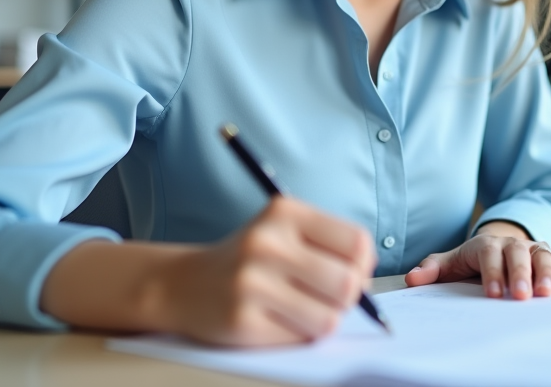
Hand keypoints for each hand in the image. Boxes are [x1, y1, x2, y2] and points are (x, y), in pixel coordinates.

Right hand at [42, 196, 374, 346]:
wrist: (183, 283)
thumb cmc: (250, 259)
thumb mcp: (285, 231)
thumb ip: (329, 246)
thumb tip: (367, 282)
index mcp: (284, 212)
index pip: (357, 243)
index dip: (363, 265)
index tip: (350, 271)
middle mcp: (266, 243)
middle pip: (347, 284)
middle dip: (348, 297)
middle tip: (330, 296)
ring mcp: (252, 283)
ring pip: (329, 318)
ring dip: (324, 320)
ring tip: (302, 308)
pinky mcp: (242, 321)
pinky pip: (300, 338)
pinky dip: (298, 334)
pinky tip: (277, 319)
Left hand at [403, 221, 550, 299]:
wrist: (497, 242)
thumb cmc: (473, 259)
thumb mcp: (451, 262)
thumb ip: (432, 269)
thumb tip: (412, 278)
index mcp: (486, 245)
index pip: (489, 254)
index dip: (493, 272)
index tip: (493, 294)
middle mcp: (512, 244)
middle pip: (518, 253)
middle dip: (520, 274)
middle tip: (521, 295)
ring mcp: (534, 249)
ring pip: (544, 255)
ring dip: (547, 273)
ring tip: (547, 293)